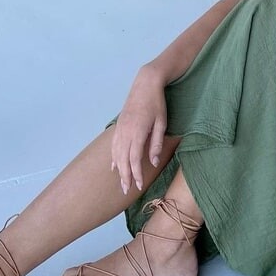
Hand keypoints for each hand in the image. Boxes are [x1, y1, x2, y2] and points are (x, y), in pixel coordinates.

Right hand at [111, 65, 167, 193]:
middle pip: (122, 159)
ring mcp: (120, 129)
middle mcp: (125, 132)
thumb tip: (153, 162)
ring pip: (116, 153)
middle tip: (126, 191)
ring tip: (121, 182)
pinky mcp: (119, 125)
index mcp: (137, 132)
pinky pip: (113, 145)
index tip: (138, 186)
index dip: (136, 174)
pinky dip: (113, 157)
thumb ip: (156, 144)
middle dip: (124, 176)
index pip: (134, 159)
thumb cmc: (156, 103)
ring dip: (118, 169)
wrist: (145, 84)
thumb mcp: (161, 123)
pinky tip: (114, 166)